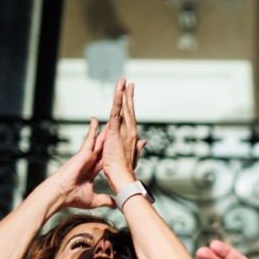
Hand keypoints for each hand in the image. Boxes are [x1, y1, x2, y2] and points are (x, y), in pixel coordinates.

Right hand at [48, 118, 113, 210]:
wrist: (61, 194)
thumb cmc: (72, 197)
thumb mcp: (94, 200)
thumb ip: (105, 200)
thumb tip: (115, 205)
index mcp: (92, 171)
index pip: (105, 161)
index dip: (112, 154)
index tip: (118, 149)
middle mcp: (89, 162)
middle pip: (103, 148)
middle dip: (110, 140)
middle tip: (117, 130)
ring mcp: (85, 157)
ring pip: (97, 142)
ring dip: (104, 132)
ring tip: (110, 120)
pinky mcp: (82, 153)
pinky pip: (89, 139)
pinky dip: (92, 130)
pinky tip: (95, 121)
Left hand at [102, 77, 144, 191]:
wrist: (123, 177)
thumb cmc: (126, 170)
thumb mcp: (132, 156)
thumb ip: (137, 147)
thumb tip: (143, 142)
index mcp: (131, 135)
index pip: (130, 116)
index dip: (129, 104)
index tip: (129, 93)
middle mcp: (130, 131)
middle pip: (128, 108)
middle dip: (128, 94)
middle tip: (128, 82)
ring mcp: (124, 130)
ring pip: (123, 108)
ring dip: (122, 93)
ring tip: (122, 81)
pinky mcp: (116, 132)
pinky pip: (116, 113)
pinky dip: (117, 102)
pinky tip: (118, 92)